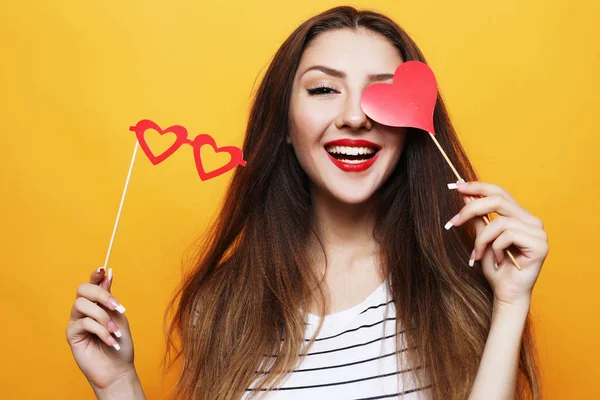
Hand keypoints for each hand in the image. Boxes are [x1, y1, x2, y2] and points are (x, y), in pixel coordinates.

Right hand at [66, 268, 136, 391]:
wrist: (118, 369)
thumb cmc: (120, 343)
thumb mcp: (118, 316)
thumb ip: (110, 297)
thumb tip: (108, 272)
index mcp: (97, 303)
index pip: (91, 284)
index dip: (95, 275)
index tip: (102, 269)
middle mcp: (84, 310)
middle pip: (82, 290)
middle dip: (101, 295)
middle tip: (117, 308)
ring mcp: (76, 321)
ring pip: (81, 305)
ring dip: (102, 317)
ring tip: (114, 331)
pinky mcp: (71, 335)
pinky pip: (84, 324)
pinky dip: (101, 331)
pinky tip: (110, 341)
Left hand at [445, 181, 548, 306]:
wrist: (506, 294)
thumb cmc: (495, 268)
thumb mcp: (482, 239)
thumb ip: (478, 218)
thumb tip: (466, 196)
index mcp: (520, 216)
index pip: (499, 193)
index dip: (478, 187)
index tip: (457, 186)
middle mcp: (532, 221)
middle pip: (498, 200)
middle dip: (472, 209)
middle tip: (454, 221)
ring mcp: (538, 232)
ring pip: (500, 222)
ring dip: (482, 240)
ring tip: (478, 254)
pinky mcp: (540, 244)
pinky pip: (507, 235)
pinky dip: (495, 248)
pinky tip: (499, 261)